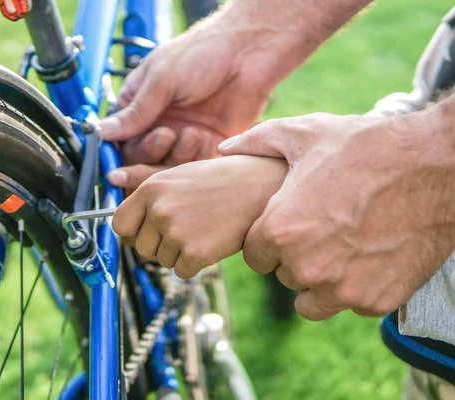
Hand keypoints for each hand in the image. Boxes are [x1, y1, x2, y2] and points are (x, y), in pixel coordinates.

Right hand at [102, 0, 318, 189]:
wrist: (251, 52)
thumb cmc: (204, 52)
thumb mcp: (162, 79)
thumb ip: (135, 111)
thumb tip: (103, 132)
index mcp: (142, 103)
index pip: (121, 137)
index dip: (119, 152)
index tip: (118, 164)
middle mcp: (161, 122)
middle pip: (142, 157)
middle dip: (152, 151)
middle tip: (166, 134)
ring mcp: (184, 136)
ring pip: (168, 165)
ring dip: (178, 153)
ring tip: (193, 131)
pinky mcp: (209, 146)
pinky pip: (195, 167)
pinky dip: (198, 158)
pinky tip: (206, 137)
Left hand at [112, 155, 287, 278]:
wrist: (261, 186)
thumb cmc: (220, 181)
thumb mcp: (178, 178)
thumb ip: (149, 201)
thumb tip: (122, 230)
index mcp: (151, 188)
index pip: (120, 225)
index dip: (132, 233)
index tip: (143, 235)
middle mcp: (158, 210)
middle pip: (141, 248)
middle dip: (160, 245)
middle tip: (187, 229)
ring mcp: (176, 232)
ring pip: (162, 261)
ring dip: (180, 253)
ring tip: (203, 229)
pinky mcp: (195, 252)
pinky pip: (182, 271)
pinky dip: (196, 263)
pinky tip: (212, 241)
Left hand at [219, 106, 454, 319]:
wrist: (438, 165)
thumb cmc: (367, 147)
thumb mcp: (306, 134)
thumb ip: (256, 142)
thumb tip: (223, 149)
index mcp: (281, 230)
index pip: (254, 256)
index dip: (269, 240)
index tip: (287, 226)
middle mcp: (306, 266)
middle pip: (283, 275)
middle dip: (295, 256)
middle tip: (320, 228)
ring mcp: (343, 289)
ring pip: (311, 300)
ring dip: (320, 280)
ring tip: (341, 246)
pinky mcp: (376, 301)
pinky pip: (350, 304)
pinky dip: (356, 286)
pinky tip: (370, 254)